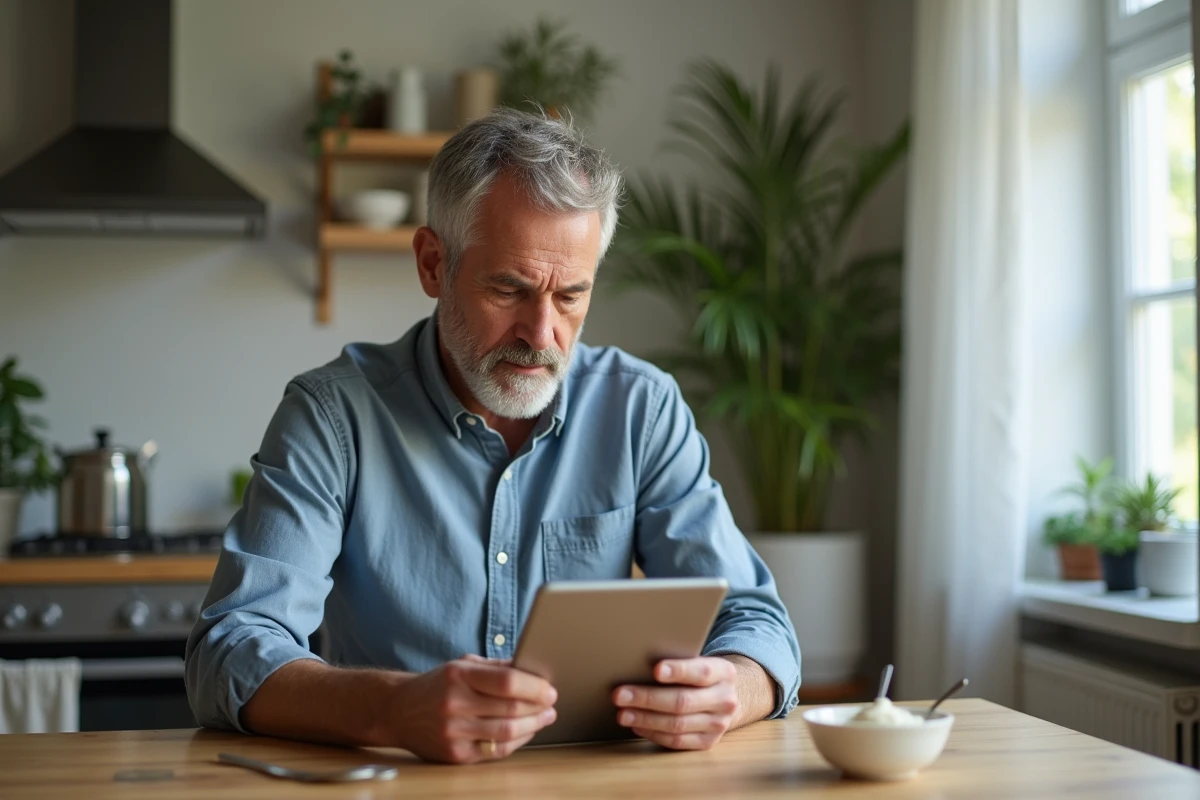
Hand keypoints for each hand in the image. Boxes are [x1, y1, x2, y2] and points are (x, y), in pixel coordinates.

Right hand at [389, 654, 556, 763]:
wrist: (397, 711)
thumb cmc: (437, 685)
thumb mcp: (461, 665)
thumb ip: (496, 667)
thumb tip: (533, 670)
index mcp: (458, 675)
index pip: (507, 682)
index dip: (534, 687)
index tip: (550, 689)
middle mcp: (454, 703)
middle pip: (510, 708)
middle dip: (538, 707)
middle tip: (551, 704)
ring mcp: (453, 732)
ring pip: (506, 732)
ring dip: (533, 726)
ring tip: (544, 718)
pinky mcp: (454, 754)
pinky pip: (496, 750)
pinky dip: (517, 742)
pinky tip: (525, 732)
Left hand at [612, 657, 738, 750]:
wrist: (725, 696)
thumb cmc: (699, 674)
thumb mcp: (698, 661)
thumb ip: (678, 661)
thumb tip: (638, 662)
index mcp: (724, 672)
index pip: (701, 672)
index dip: (678, 671)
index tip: (655, 669)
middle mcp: (725, 700)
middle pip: (683, 701)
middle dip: (647, 698)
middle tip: (620, 695)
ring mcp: (718, 724)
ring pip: (677, 724)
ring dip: (645, 719)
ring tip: (623, 714)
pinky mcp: (708, 742)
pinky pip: (677, 741)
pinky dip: (654, 734)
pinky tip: (637, 726)